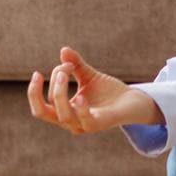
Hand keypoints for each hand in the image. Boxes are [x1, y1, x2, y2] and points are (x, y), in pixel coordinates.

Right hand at [26, 47, 159, 133]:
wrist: (133, 101)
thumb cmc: (108, 92)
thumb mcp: (89, 76)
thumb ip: (75, 65)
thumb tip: (64, 50)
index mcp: (64, 111)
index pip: (43, 102)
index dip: (44, 82)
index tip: (64, 63)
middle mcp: (70, 121)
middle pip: (42, 112)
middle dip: (42, 89)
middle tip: (61, 68)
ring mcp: (84, 125)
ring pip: (63, 115)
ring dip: (60, 92)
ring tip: (68, 70)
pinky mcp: (100, 124)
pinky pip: (86, 121)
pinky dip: (82, 109)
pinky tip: (82, 94)